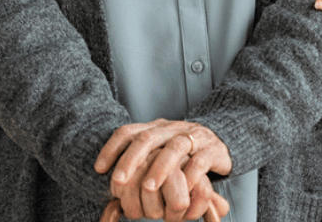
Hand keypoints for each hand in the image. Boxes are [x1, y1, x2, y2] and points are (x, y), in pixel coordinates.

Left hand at [95, 120, 231, 220]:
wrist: (222, 143)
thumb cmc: (183, 157)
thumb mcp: (160, 155)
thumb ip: (140, 167)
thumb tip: (108, 192)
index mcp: (157, 129)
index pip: (129, 131)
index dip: (112, 147)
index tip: (99, 169)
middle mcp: (173, 129)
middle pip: (149, 137)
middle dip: (131, 159)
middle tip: (118, 181)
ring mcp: (194, 138)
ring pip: (175, 147)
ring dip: (159, 167)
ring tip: (148, 188)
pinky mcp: (213, 150)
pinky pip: (200, 161)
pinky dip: (189, 176)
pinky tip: (181, 190)